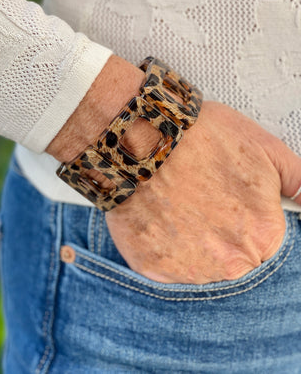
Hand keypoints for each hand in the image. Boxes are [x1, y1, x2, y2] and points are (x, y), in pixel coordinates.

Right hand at [47, 56, 300, 284]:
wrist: (140, 138)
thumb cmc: (197, 139)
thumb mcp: (264, 148)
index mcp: (262, 235)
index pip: (267, 247)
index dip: (247, 223)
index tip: (231, 208)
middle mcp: (229, 262)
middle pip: (235, 262)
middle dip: (223, 237)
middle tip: (203, 205)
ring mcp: (188, 270)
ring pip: (202, 269)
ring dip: (194, 245)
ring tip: (181, 209)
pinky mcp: (153, 269)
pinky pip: (168, 269)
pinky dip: (166, 248)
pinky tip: (164, 219)